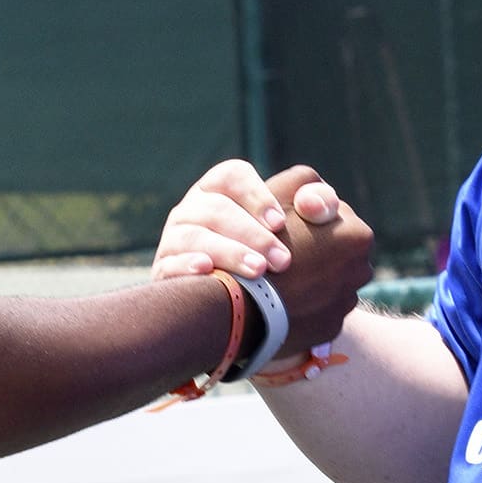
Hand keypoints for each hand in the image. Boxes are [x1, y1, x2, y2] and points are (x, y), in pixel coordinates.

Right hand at [154, 157, 343, 282]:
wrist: (236, 306)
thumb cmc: (271, 256)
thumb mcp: (295, 227)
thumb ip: (318, 205)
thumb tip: (317, 203)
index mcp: (220, 190)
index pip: (232, 176)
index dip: (256, 195)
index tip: (280, 223)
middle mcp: (193, 210)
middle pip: (215, 209)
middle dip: (251, 234)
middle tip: (283, 261)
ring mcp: (174, 239)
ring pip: (194, 236)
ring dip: (228, 252)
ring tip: (258, 272)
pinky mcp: (163, 271)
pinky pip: (168, 264)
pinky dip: (186, 267)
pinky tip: (208, 272)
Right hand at [266, 165, 373, 354]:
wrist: (243, 308)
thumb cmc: (259, 243)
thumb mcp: (282, 194)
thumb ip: (308, 186)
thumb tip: (319, 202)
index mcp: (359, 235)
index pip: (332, 215)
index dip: (304, 216)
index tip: (281, 225)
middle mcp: (362, 271)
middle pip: (334, 249)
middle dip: (312, 247)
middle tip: (278, 251)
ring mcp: (346, 303)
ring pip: (326, 279)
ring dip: (308, 276)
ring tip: (277, 276)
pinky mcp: (329, 328)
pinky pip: (317, 308)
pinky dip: (303, 303)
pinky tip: (278, 298)